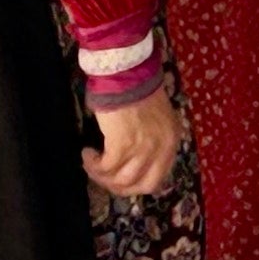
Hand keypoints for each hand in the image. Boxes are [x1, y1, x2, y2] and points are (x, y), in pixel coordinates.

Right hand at [84, 81, 183, 196]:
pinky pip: (106, 167)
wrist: (127, 72)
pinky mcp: (122, 145)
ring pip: (121, 180)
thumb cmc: (138, 89)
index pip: (157, 179)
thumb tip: (135, 161)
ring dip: (102, 177)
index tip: (119, 179)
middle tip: (103, 178)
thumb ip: (152, 140)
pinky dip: (93, 165)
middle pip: (140, 186)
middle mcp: (161, 149)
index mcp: (171, 142)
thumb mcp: (156, 118)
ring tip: (90, 164)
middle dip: (118, 187)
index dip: (136, 184)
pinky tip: (87, 154)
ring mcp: (143, 148)